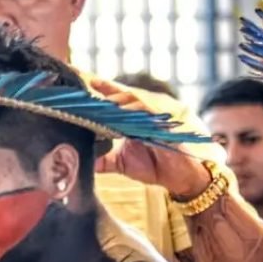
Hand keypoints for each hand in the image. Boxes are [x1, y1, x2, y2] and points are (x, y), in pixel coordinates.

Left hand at [87, 78, 211, 199]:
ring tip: (101, 102)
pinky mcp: (166, 122)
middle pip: (123, 94)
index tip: (84, 82)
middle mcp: (145, 111)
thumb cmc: (155, 166)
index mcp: (134, 117)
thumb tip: (80, 161)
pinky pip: (150, 111)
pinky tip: (122, 111)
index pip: (116, 99)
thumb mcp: (121, 163)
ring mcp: (157, 115)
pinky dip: (136, 110)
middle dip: (107, 91)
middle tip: (87, 90)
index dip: (103, 90)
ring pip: (135, 99)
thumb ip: (103, 160)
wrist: (182, 178)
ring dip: (118, 100)